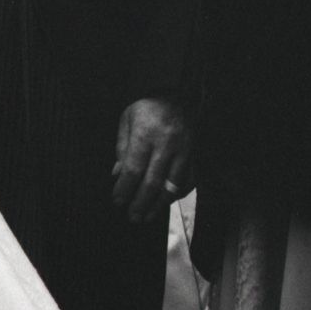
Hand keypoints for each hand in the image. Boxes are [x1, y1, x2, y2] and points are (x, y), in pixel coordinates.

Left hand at [110, 98, 195, 219]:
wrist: (178, 92)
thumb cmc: (147, 106)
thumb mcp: (127, 120)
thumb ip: (121, 148)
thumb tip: (117, 175)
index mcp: (146, 133)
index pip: (133, 169)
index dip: (124, 189)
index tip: (117, 202)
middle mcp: (167, 144)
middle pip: (153, 182)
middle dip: (141, 203)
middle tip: (132, 217)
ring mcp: (184, 150)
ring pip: (172, 185)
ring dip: (159, 204)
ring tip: (148, 216)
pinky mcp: (194, 153)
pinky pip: (188, 179)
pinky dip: (177, 194)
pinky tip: (167, 202)